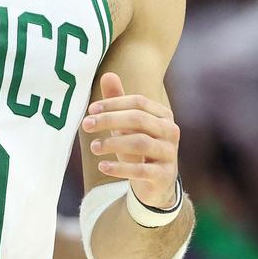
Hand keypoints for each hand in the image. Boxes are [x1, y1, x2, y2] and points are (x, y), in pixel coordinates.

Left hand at [81, 72, 180, 208]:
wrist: (156, 184)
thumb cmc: (139, 149)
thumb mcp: (126, 126)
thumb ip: (118, 102)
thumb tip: (107, 74)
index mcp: (163, 115)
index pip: (138, 102)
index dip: (113, 103)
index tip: (90, 110)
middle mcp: (171, 132)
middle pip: (138, 119)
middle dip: (109, 120)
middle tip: (86, 125)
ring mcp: (170, 154)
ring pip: (140, 142)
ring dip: (112, 143)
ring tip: (93, 147)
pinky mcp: (164, 176)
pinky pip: (141, 170)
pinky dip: (120, 168)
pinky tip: (102, 166)